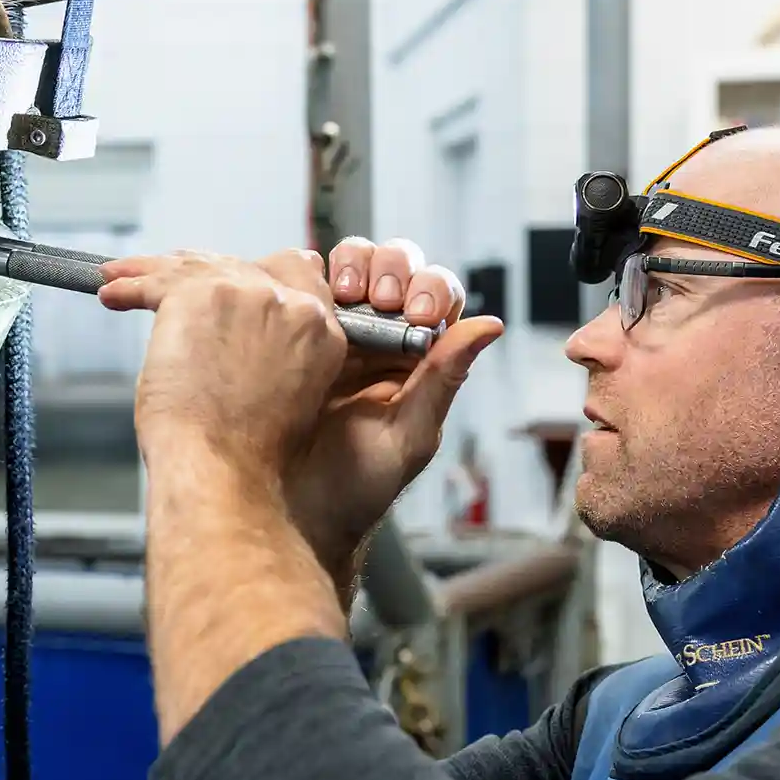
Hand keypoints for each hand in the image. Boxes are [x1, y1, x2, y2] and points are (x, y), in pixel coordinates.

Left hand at [99, 248, 348, 483]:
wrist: (222, 468)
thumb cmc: (248, 454)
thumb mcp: (294, 396)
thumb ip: (279, 352)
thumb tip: (242, 337)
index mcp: (320, 330)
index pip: (295, 274)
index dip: (259, 279)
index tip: (232, 287)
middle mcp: (291, 304)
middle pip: (247, 263)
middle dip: (211, 271)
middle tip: (178, 282)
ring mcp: (247, 295)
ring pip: (198, 265)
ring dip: (160, 271)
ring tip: (127, 280)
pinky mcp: (200, 295)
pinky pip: (158, 278)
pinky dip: (130, 283)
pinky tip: (114, 293)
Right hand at [300, 237, 503, 583]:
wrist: (289, 513)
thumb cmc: (356, 488)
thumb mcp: (408, 437)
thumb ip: (444, 380)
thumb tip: (491, 326)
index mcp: (418, 357)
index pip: (438, 296)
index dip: (431, 289)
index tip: (419, 311)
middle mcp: (378, 335)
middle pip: (395, 267)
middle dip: (391, 269)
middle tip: (380, 297)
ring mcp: (331, 328)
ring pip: (350, 266)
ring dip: (352, 265)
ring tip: (343, 293)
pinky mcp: (288, 329)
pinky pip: (300, 286)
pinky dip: (305, 277)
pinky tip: (306, 296)